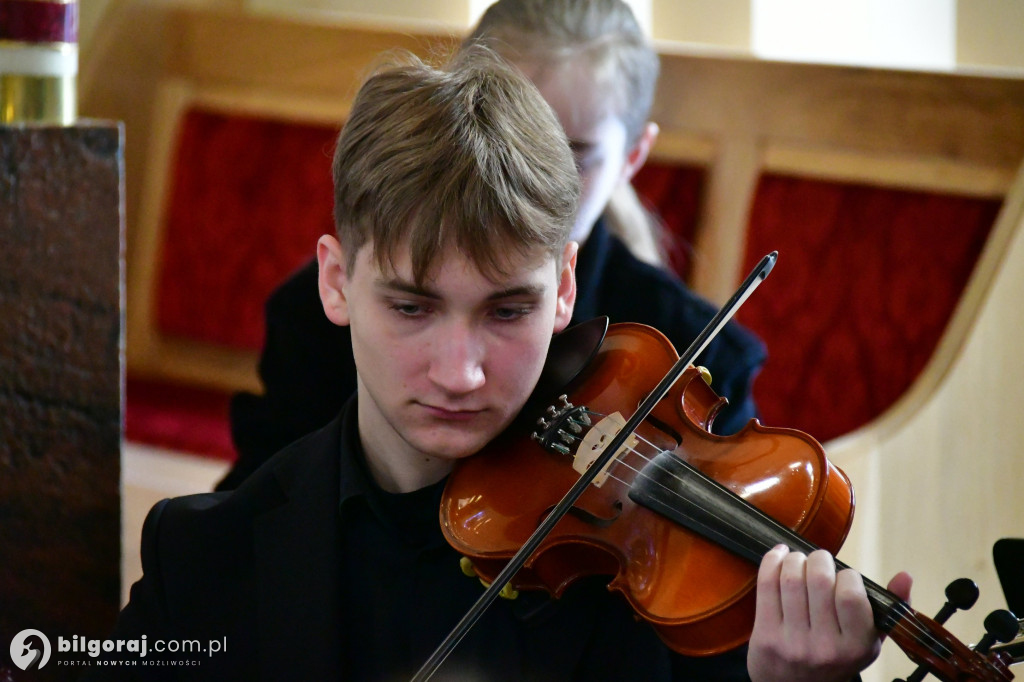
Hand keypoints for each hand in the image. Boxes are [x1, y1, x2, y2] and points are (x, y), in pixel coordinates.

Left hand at [747, 545, 912, 681]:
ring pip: (791, 579)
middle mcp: (825, 647)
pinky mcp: (765, 636)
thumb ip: (889, 608)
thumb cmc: (836, 656)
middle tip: (819, 560)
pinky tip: (778, 555)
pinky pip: (766, 585)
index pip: (851, 595)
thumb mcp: (868, 641)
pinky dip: (772, 561)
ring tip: (799, 560)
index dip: (847, 575)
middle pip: (819, 580)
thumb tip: (905, 575)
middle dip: (819, 559)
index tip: (844, 575)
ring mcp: (792, 642)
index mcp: (856, 646)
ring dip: (795, 559)